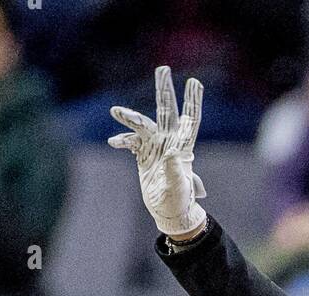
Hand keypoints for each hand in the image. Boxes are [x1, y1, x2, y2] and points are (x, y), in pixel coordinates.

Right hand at [108, 65, 206, 237]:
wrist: (168, 212)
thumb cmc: (178, 201)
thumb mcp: (177, 188)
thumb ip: (175, 170)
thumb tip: (172, 151)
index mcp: (182, 148)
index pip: (189, 120)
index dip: (192, 102)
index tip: (195, 82)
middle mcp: (169, 142)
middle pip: (166, 112)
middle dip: (164, 91)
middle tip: (163, 69)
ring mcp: (155, 147)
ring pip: (143, 125)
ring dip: (130, 117)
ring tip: (116, 111)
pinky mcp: (143, 154)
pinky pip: (131, 142)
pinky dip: (122, 140)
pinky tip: (114, 143)